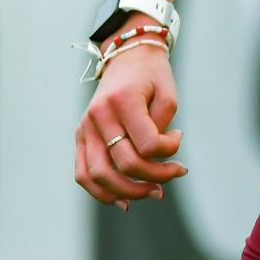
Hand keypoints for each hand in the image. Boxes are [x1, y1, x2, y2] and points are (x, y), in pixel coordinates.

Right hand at [74, 42, 187, 213]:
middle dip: (156, 176)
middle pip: (124, 163)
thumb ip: (162, 128)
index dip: (169, 150)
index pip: (147, 144)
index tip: (179, 136)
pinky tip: (124, 201)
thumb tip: (154, 162)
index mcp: (123, 100)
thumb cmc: (152, 77)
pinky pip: (83, 175)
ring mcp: (85, 128)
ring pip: (99, 175)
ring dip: (129, 192)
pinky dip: (102, 193)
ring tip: (155, 192)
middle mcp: (99, 115)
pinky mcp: (80, 137)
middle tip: (177, 172)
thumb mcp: (168, 94)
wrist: (127, 58)